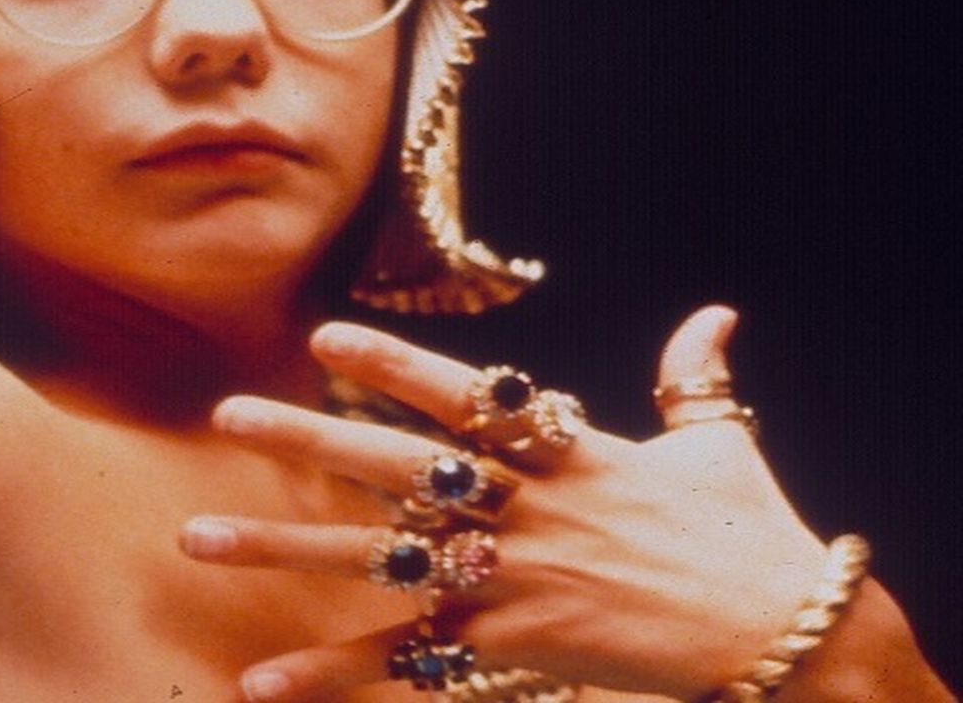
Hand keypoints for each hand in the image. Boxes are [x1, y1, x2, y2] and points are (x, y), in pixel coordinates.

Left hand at [177, 307, 830, 699]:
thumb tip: (716, 313)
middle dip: (306, 438)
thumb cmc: (752, 537)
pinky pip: (405, 661)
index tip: (325, 338)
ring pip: (374, 560)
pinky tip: (259, 682)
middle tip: (225, 412)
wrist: (784, 637)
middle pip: (397, 469)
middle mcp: (524, 512)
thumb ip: (694, 377)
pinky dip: (330, 673)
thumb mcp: (719, 448)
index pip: (467, 400)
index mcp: (568, 453)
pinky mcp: (507, 648)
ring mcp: (508, 582)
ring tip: (194, 537)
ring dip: (279, 549)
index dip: (396, 368)